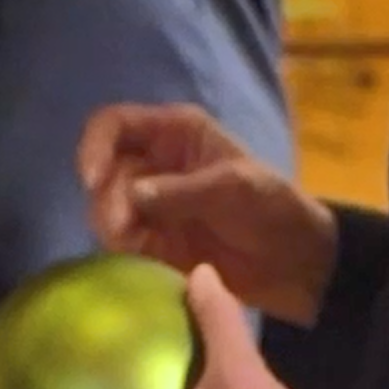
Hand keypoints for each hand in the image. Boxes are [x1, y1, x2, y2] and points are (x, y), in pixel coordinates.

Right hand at [77, 103, 336, 327]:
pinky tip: (141, 257)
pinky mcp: (152, 241)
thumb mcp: (235, 187)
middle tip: (123, 228)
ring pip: (104, 207)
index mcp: (173, 134)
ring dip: (110, 225)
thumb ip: (181, 190)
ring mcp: (150, 204)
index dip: (94, 146)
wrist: (296, 263)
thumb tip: (131, 194)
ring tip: (136, 245)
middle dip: (107, 198)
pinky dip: (121, 248)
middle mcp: (154, 164)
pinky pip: (119, 240)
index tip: (92, 179)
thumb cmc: (274, 208)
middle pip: (103, 171)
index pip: (114, 125)